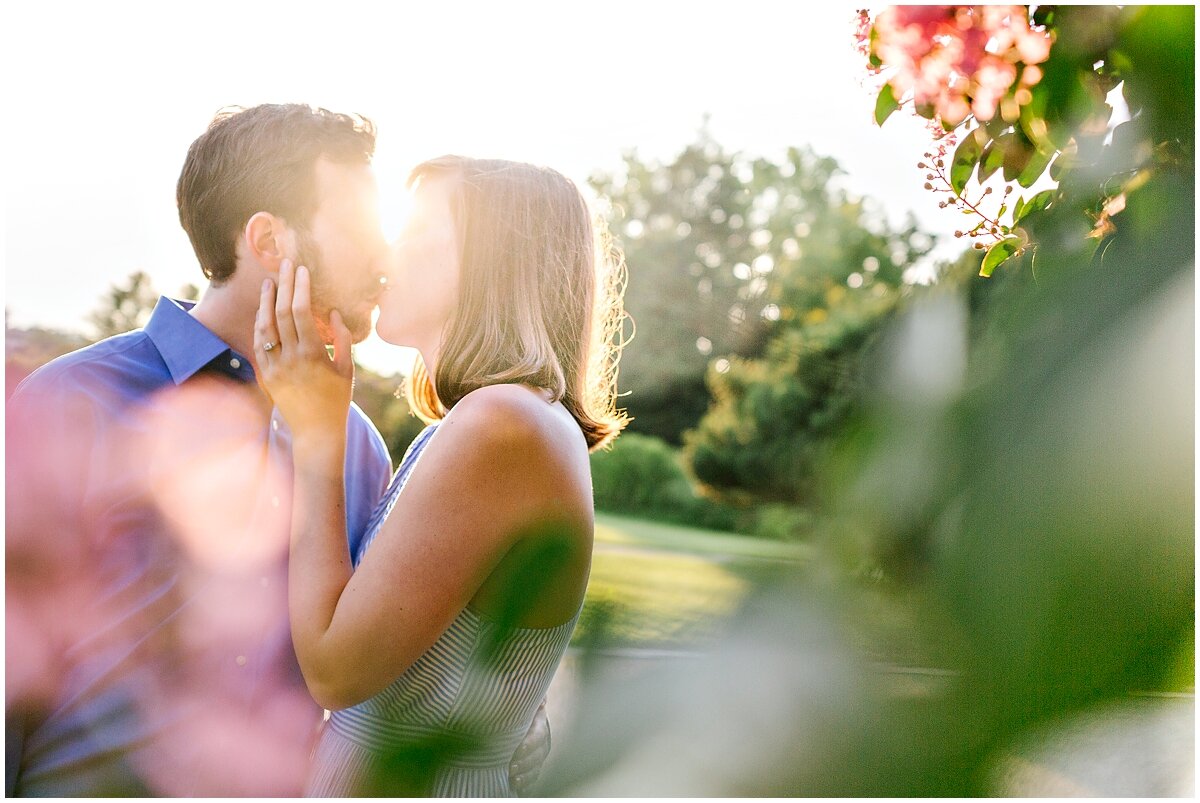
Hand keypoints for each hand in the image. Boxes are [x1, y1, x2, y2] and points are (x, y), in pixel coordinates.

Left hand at [254, 259, 352, 444]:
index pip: (300, 311)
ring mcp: (274, 367)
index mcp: (311, 354)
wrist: (316, 432)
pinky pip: (259, 344)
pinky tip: (263, 311)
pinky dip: (260, 324)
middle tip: (285, 265)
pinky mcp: (265, 375)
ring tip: (269, 282)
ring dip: (265, 301)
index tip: (302, 270)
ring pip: (264, 326)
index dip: (299, 287)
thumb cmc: (337, 400)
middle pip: (281, 312)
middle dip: (283, 285)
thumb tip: (334, 312)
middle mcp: (289, 358)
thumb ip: (342, 339)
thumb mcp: (347, 369)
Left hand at [509, 699, 550, 794]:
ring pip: (536, 769)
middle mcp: (542, 743)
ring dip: (525, 776)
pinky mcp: (532, 770)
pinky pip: (533, 780)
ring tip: (513, 779)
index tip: (519, 748)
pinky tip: (517, 788)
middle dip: (525, 762)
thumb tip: (540, 696)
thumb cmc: (517, 710)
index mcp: (539, 725)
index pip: (538, 734)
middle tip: (510, 767)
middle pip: (538, 755)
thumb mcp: (522, 703)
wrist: (518, 722)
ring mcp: (538, 758)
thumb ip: (527, 699)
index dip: (530, 742)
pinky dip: (526, 786)